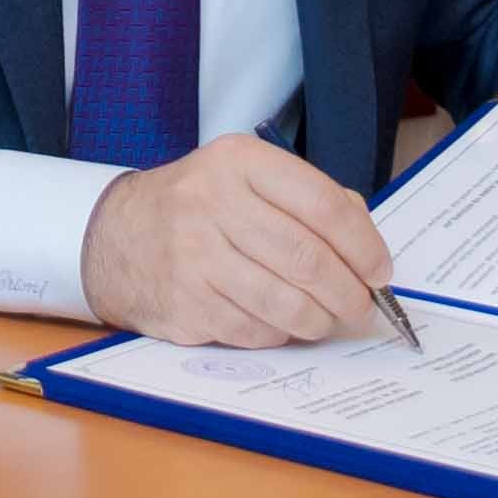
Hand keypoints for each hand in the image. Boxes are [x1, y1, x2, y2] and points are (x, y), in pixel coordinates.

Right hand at [78, 134, 400, 346]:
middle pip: (307, 258)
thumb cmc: (200, 207)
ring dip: (320, 321)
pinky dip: (279, 334)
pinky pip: (254, 331)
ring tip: (326, 320)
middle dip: (349, 293)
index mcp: (238, 162)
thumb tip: (369, 255)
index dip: (364, 245)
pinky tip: (279, 323)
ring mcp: (192, 255)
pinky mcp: (184, 302)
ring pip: (285, 303)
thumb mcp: (246, 179)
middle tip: (362, 307)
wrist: (117, 235)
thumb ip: (310, 202)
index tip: (379, 271)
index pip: (323, 204)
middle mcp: (211, 202)